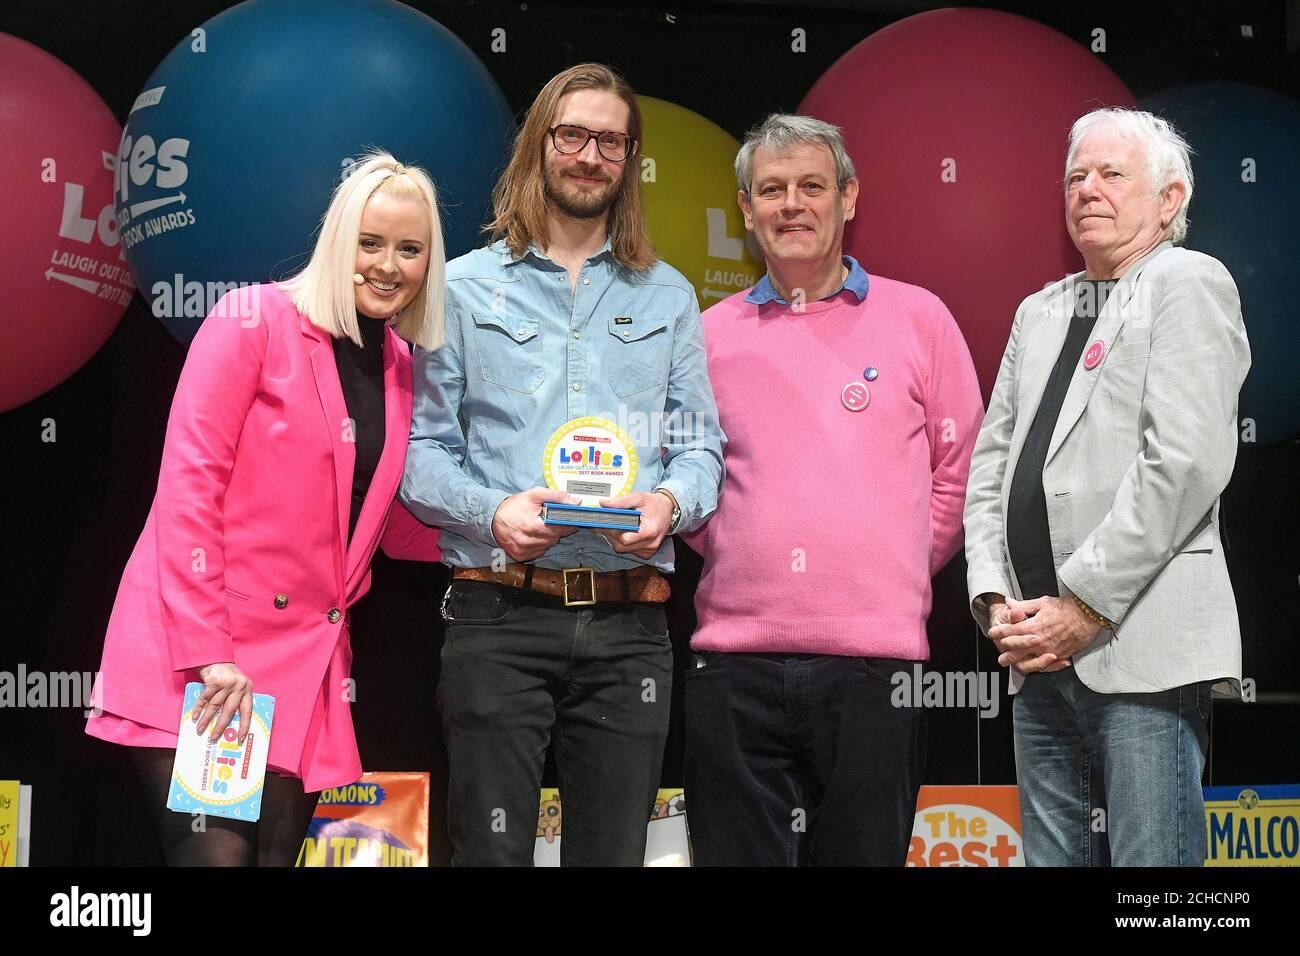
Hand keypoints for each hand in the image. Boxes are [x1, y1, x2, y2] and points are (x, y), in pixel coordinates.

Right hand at [193, 662, 252, 742]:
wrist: (216, 658)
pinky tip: (194, 716)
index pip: (248, 711)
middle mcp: (239, 686)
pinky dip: (198, 708)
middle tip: (214, 737)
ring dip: (206, 719)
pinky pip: (204, 699)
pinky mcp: (214, 681)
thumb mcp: (237, 686)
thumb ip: (236, 700)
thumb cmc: (227, 676)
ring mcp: (226, 684)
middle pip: (229, 711)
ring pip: (215, 706)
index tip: (240, 738)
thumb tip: (228, 724)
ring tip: (200, 729)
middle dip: (221, 726)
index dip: (244, 725)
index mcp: (247, 689)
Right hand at [491, 488, 579, 561]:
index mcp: (533, 526)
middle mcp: (528, 541)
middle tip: (554, 522)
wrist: (493, 517)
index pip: (560, 529)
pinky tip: (535, 536)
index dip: (567, 524)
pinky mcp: (520, 556)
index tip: (570, 521)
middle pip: (555, 538)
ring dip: (549, 538)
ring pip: (548, 546)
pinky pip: (538, 552)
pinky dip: (540, 545)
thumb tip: (574, 502)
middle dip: (557, 530)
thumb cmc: (514, 506)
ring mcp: (523, 550)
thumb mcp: (534, 495)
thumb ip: (556, 496)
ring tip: (542, 527)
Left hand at [595, 491, 673, 558]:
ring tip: (614, 527)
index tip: (602, 524)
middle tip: (605, 524)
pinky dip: (624, 544)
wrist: (668, 509)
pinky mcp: (648, 553)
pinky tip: (624, 533)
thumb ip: (621, 501)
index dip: (611, 531)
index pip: (623, 538)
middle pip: (621, 546)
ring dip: (615, 540)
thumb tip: (604, 504)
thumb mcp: (638, 497)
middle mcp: (651, 543)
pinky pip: (630, 551)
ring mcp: (650, 549)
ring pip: (623, 550)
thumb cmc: (653, 503)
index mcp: (649, 530)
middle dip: (611, 535)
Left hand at [988, 595, 1102, 674]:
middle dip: (1005, 653)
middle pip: (1015, 651)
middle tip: (999, 655)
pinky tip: (1033, 667)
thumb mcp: (1042, 602)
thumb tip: (1008, 603)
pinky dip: (1038, 667)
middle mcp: (1038, 640)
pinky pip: (1045, 666)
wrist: (1088, 615)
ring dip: (1018, 664)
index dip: (998, 632)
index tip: (992, 633)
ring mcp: (1049, 650)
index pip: (1009, 632)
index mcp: (1032, 626)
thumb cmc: (1065, 607)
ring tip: (1012, 666)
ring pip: (1028, 663)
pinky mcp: (1060, 656)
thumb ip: (1023, 606)